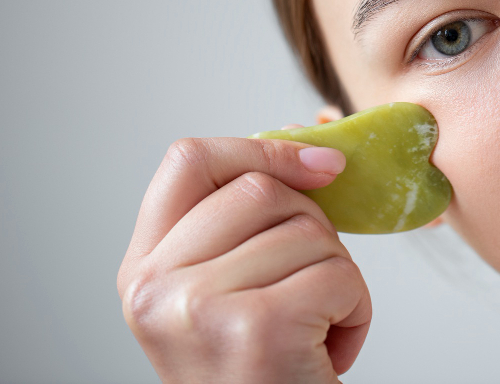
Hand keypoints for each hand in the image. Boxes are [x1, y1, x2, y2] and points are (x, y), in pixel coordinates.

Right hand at [117, 134, 370, 382]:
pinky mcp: (254, 330)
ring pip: (311, 232)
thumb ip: (250, 219)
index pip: (189, 160)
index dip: (261, 150)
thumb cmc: (263, 371)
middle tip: (306, 292)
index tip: (322, 166)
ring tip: (312, 331)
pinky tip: (327, 352)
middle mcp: (153, 287)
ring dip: (339, 280)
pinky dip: (356, 313)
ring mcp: (197, 308)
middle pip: (263, 192)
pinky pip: (340, 275)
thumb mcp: (232, 289)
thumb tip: (320, 139)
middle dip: (313, 235)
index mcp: (143, 267)